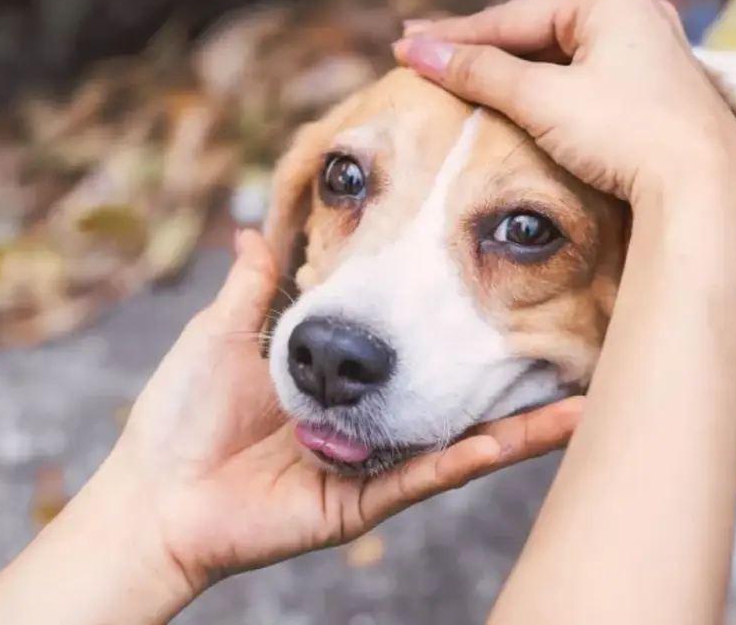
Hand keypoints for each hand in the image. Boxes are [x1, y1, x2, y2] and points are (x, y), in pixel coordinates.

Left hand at [115, 229, 580, 593]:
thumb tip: (249, 232)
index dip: (450, 316)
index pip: (408, 346)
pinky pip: (421, 478)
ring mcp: (369, 464)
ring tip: (579, 401)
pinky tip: (514, 440)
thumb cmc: (181, 414)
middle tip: (567, 339)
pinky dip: (469, 460)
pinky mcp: (361, 504)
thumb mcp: (225, 335)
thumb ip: (255, 287)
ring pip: (454, 442)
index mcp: (337, 380)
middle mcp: (366, 422)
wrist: (156, 491)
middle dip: (505, 371)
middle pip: (448, 395)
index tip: (498, 274)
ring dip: (517, 425)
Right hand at [392, 0, 735, 218]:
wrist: (703, 186)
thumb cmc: (626, 131)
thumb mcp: (542, 99)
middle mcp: (632, 11)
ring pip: (555, 58)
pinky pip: (578, 79)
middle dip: (476, 48)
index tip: (404, 45)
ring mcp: (644, 50)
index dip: (451, 37)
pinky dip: (540, 90)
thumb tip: (418, 53)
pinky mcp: (648, 89)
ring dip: (505, 70)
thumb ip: (479, 72)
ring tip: (457, 73)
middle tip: (421, 50)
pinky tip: (512, 95)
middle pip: (531, 34)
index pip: (509, 18)